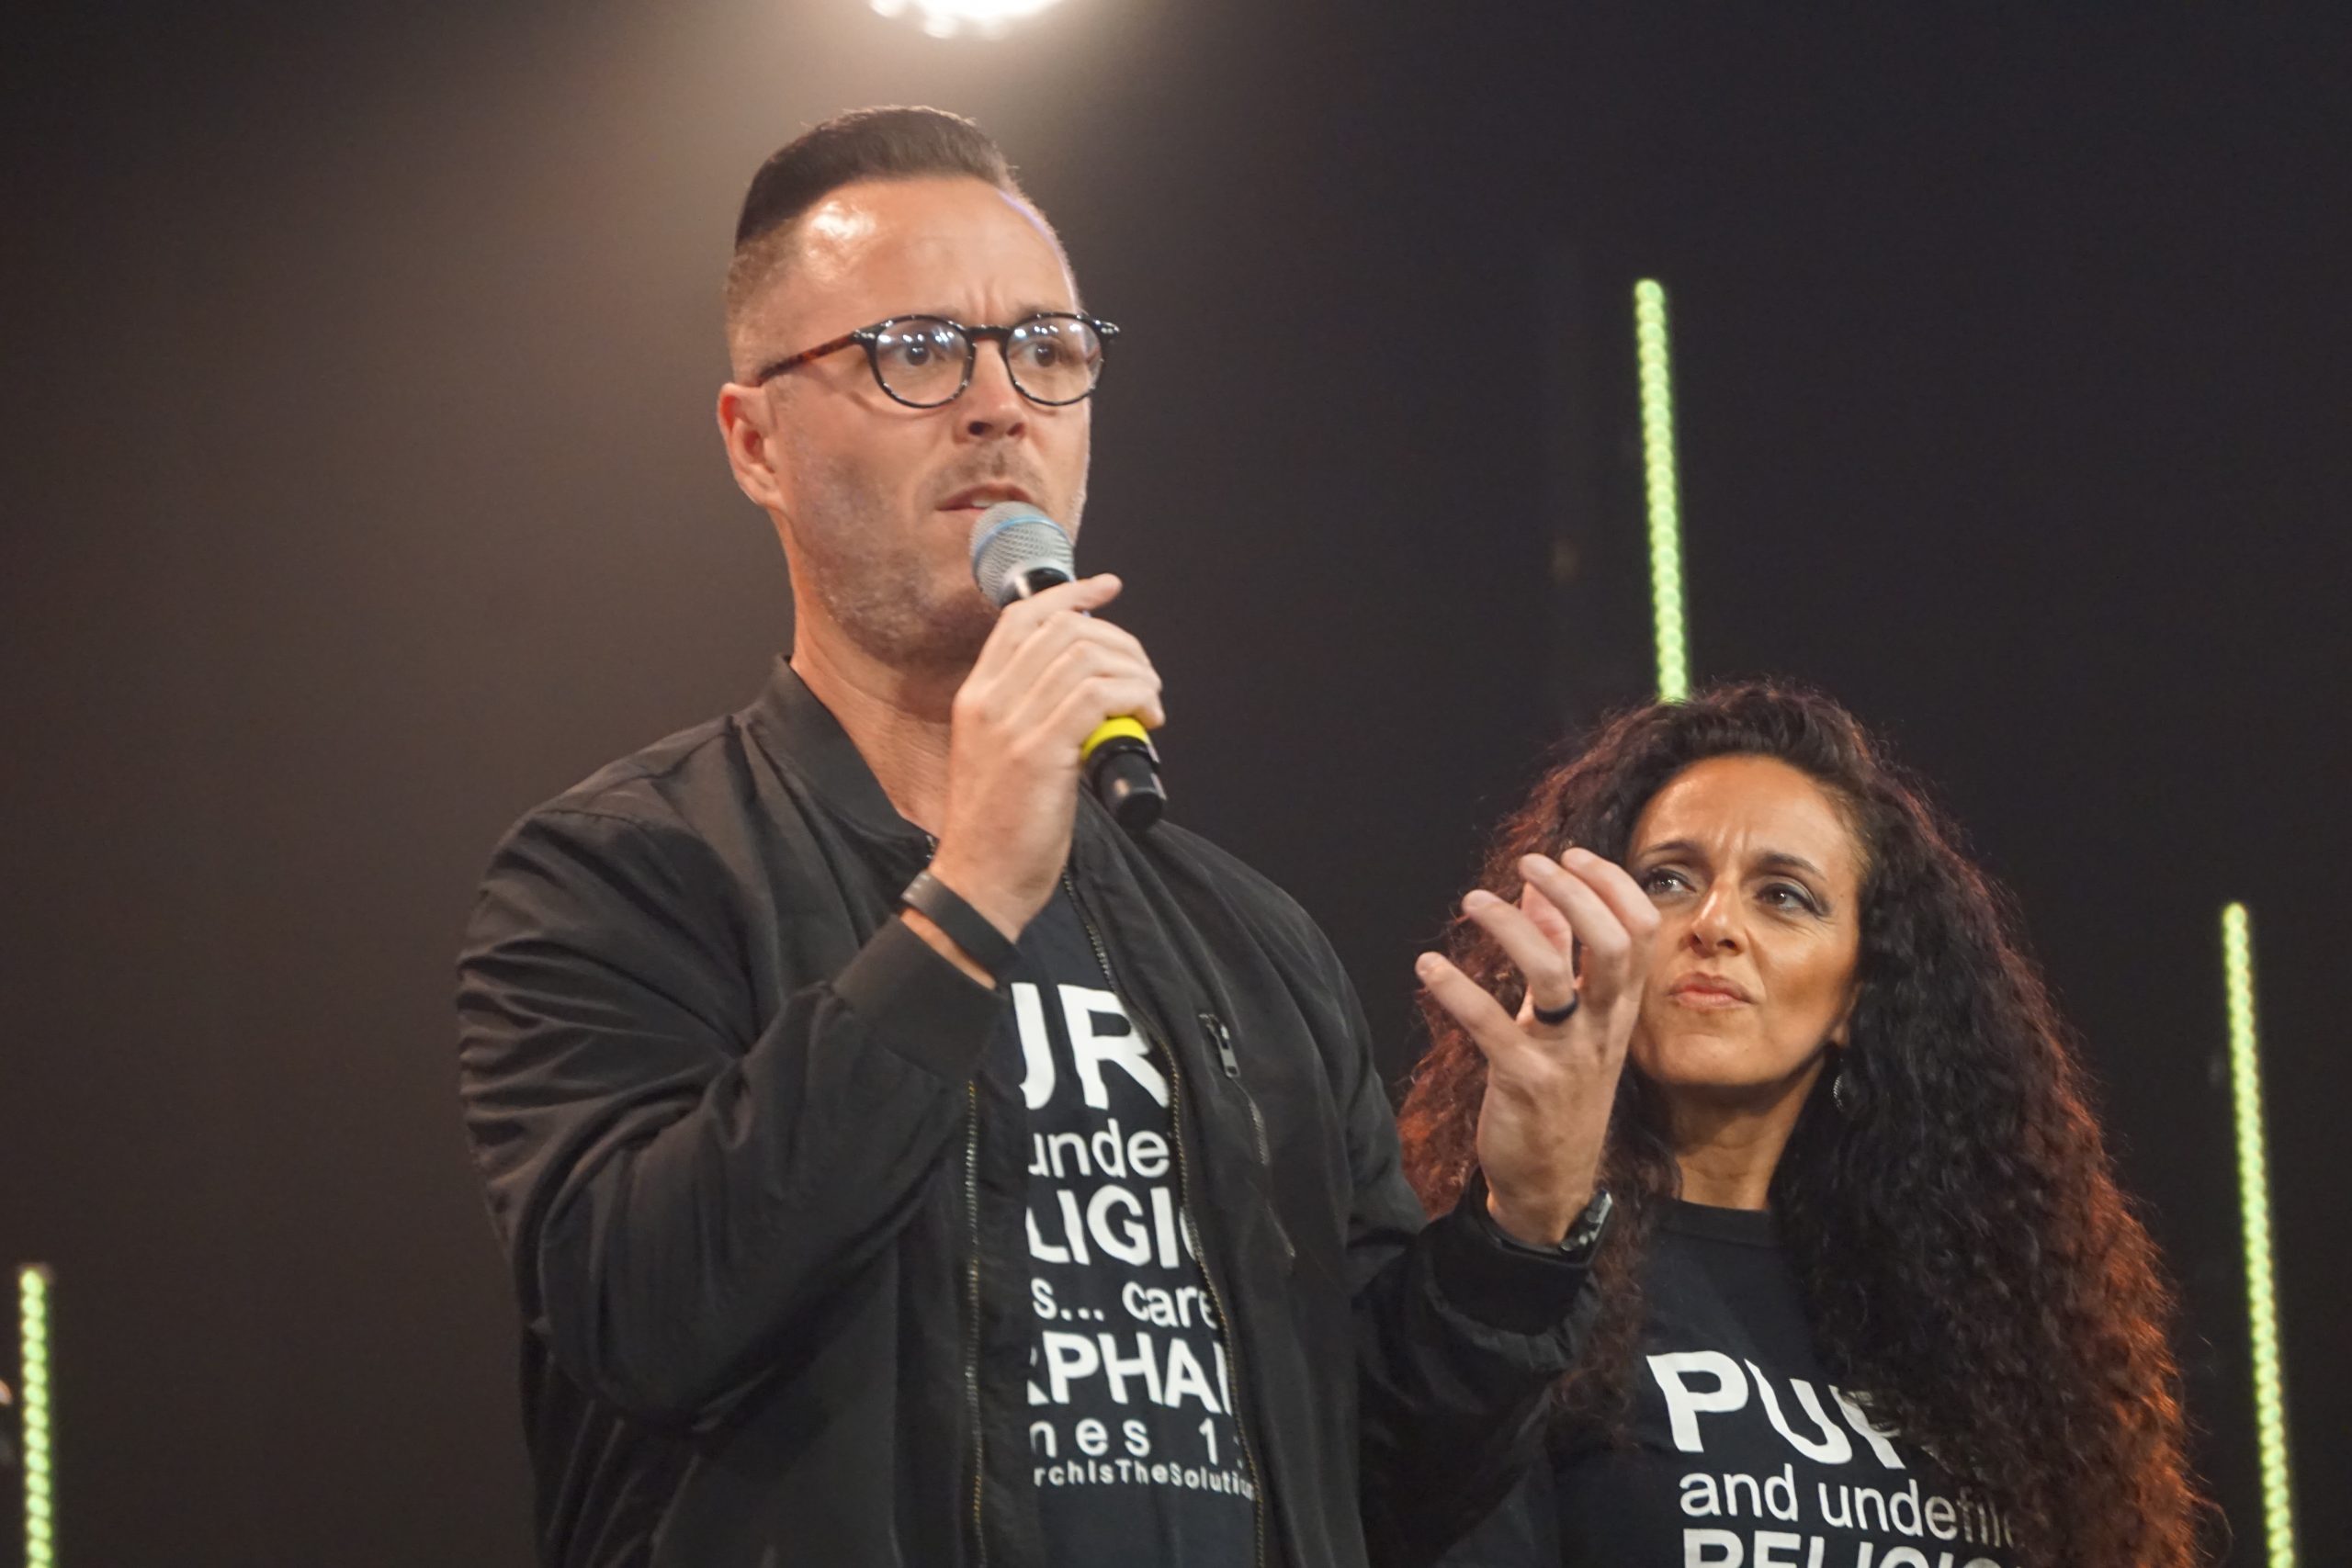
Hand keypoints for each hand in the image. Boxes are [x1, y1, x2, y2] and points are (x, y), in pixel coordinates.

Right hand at [925, 574, 1164, 943]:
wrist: (979, 884)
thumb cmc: (999, 830)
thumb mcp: (1000, 757)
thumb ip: (1030, 718)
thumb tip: (1090, 696)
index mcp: (977, 698)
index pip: (1021, 620)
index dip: (1070, 596)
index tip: (1106, 588)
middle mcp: (989, 701)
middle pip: (1063, 630)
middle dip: (1119, 640)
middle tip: (1144, 675)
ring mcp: (1012, 724)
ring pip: (1085, 657)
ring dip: (1134, 672)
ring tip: (1150, 704)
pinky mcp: (1040, 752)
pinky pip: (1099, 696)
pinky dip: (1135, 697)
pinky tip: (1147, 720)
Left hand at [1415, 848, 1659, 1246]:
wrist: (1549, 1184)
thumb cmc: (1559, 1091)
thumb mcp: (1569, 1020)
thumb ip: (1559, 953)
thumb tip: (1539, 893)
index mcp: (1617, 1008)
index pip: (1639, 932)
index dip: (1610, 885)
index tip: (1568, 856)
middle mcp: (1602, 1028)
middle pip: (1612, 945)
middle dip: (1574, 893)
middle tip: (1530, 865)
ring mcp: (1567, 1056)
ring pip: (1553, 976)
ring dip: (1510, 929)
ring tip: (1470, 901)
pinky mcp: (1525, 1082)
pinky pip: (1492, 1027)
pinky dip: (1458, 991)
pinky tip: (1428, 966)